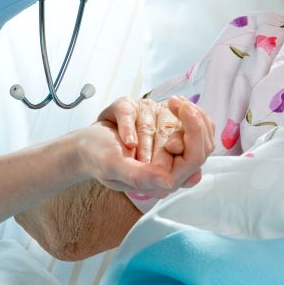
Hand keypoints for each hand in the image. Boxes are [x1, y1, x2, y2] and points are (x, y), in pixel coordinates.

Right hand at [81, 96, 214, 196]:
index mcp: (166, 178)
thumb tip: (168, 182)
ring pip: (188, 125)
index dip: (196, 131)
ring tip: (149, 116)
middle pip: (201, 138)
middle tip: (174, 103)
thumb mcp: (113, 167)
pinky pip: (169, 114)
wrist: (82, 146)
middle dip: (188, 119)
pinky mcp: (158, 127)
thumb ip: (140, 176)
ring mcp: (165, 145)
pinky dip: (149, 110)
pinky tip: (132, 113)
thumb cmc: (98, 159)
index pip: (198, 154)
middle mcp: (170, 162)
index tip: (185, 109)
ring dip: (167, 113)